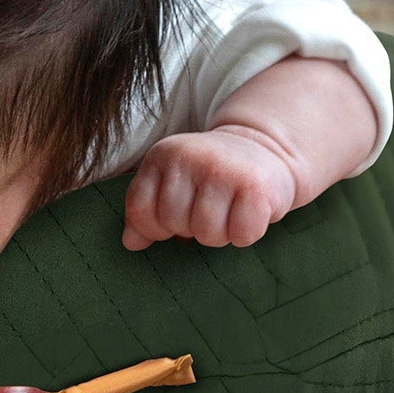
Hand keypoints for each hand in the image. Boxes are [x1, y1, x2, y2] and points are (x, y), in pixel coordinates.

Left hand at [122, 125, 300, 251]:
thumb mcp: (172, 181)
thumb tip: (130, 244)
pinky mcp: (255, 187)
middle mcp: (189, 157)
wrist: (263, 148)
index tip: (173, 219)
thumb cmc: (211, 175)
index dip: (154, 227)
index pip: (140, 209)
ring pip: (206, 234)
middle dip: (190, 228)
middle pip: (174, 223)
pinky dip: (245, 234)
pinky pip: (241, 235)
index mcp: (162, 155)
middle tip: (208, 209)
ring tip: (227, 211)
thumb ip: (145, 209)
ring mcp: (222, 170)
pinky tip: (247, 213)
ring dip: (219, 233)